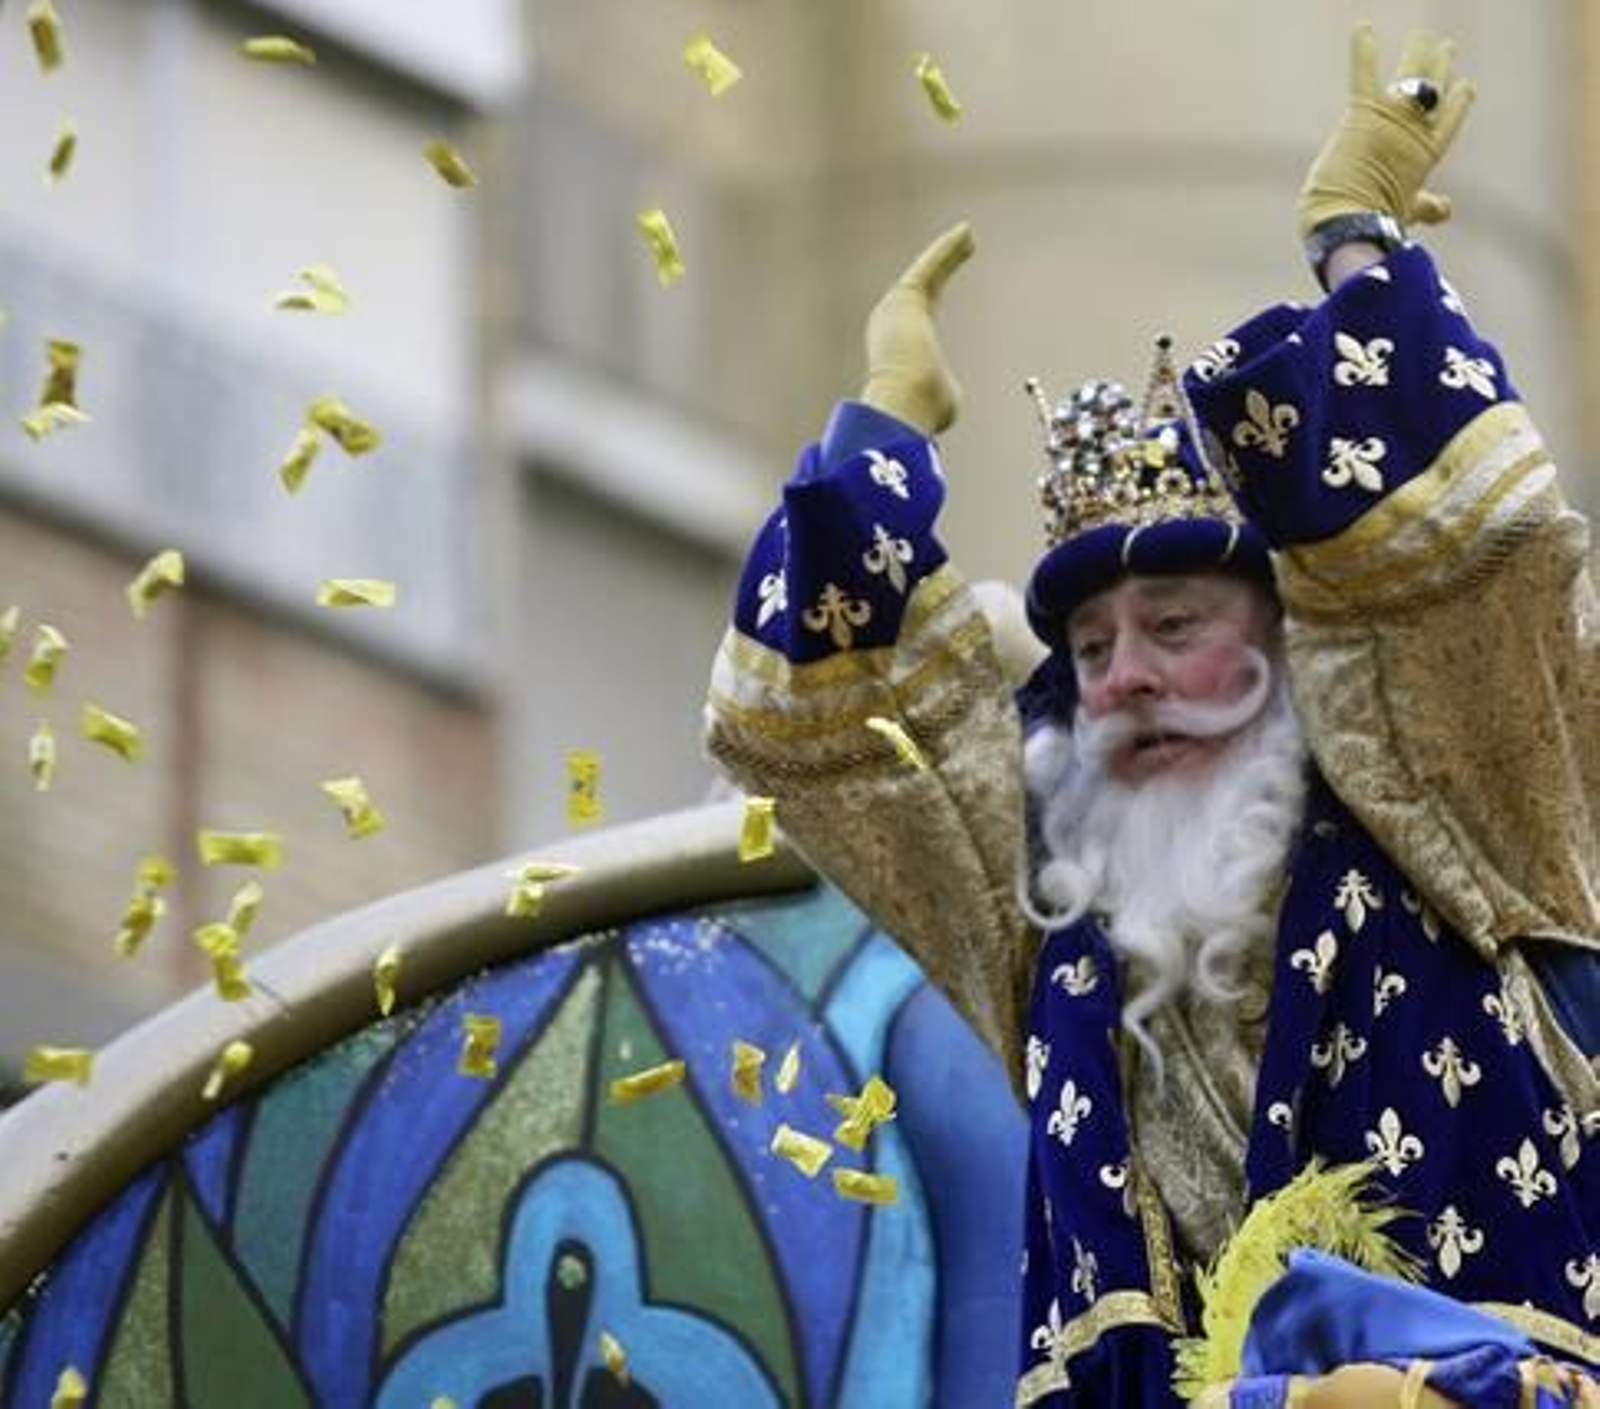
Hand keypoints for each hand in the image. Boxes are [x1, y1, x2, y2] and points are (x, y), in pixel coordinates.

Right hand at [860, 222, 975, 435]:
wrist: (903, 404)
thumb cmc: (921, 410)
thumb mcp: (938, 400)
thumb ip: (943, 390)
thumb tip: (947, 398)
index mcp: (897, 349)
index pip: (919, 319)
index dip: (931, 302)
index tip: (939, 292)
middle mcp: (892, 323)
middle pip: (922, 288)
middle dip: (939, 267)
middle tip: (958, 250)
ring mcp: (897, 307)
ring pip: (928, 272)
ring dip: (946, 253)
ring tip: (966, 235)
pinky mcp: (907, 295)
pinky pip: (932, 265)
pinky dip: (948, 249)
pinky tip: (967, 233)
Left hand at [1297, 24, 1475, 240]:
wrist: (1352, 224)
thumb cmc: (1375, 223)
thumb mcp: (1408, 210)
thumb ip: (1427, 206)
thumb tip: (1447, 210)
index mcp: (1428, 154)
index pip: (1450, 119)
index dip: (1458, 102)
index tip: (1466, 87)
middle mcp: (1418, 129)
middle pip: (1436, 90)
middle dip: (1440, 67)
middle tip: (1445, 46)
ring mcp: (1395, 116)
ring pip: (1414, 73)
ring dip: (1418, 52)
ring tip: (1420, 36)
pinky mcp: (1365, 110)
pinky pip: (1365, 71)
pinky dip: (1363, 48)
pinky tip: (1361, 26)